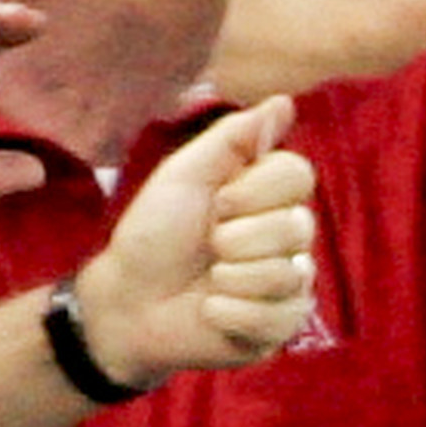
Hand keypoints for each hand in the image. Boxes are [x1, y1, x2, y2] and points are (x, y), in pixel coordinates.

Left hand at [71, 96, 318, 384]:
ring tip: (208, 280)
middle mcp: (286, 236)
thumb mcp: (185, 174)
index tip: (218, 201)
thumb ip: (234, 137)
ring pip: (288, 274)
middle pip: (299, 226)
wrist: (126, 299)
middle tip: (208, 246)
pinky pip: (278, 316)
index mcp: (267, 195)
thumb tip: (284, 100)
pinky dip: (231, 314)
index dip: (257, 190)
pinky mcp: (278, 325)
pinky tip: (209, 310)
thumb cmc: (154, 233)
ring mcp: (286, 282)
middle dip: (238, 238)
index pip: (299, 176)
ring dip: (232, 277)